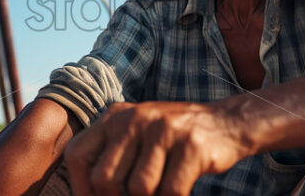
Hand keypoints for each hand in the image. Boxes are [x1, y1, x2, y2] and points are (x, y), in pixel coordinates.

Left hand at [63, 101, 250, 195]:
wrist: (226, 122)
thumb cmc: (174, 138)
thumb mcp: (137, 133)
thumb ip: (113, 154)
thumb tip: (91, 192)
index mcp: (116, 117)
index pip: (78, 154)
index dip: (80, 186)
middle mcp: (135, 118)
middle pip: (105, 179)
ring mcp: (163, 130)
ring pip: (139, 189)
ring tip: (164, 187)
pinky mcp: (190, 145)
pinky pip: (171, 191)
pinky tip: (181, 189)